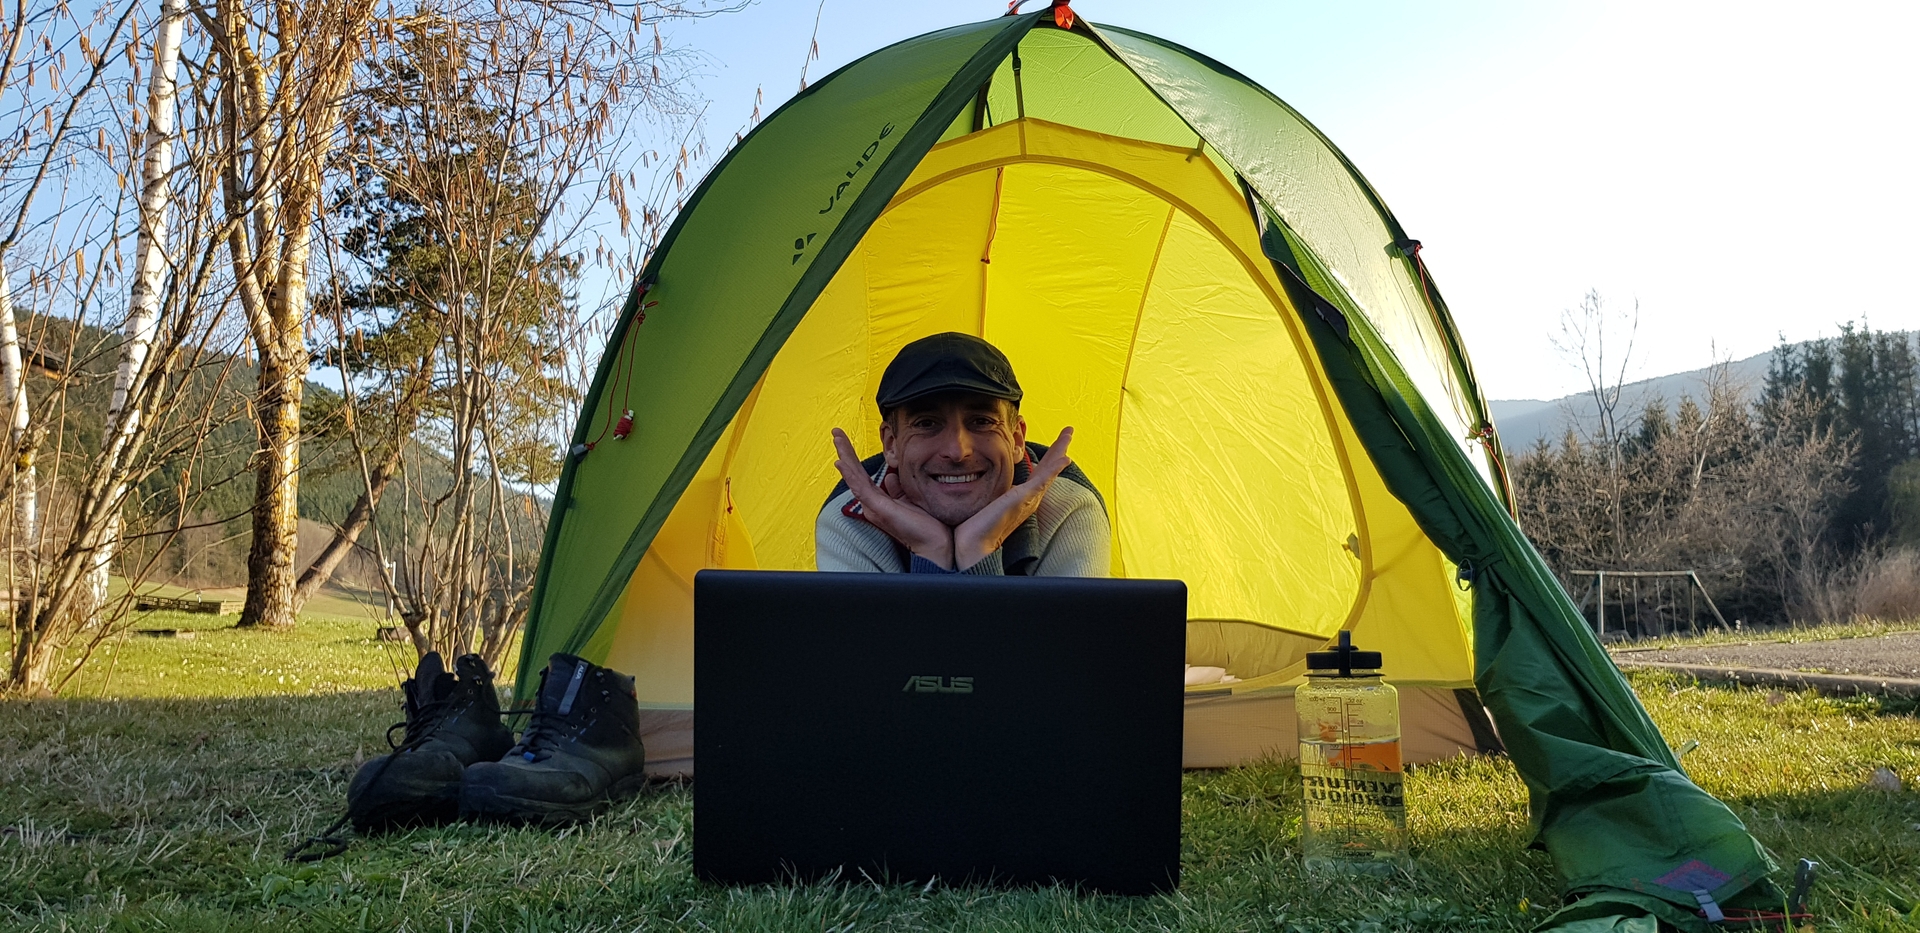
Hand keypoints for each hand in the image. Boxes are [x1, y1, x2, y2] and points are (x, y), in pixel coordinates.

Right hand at [831, 428, 953, 567]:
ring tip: (837, 439)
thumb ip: (899, 489)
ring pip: (854, 478)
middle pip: (854, 473)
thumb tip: (891, 477)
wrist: (936, 544)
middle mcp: (873, 504)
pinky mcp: (878, 509)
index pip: (863, 475)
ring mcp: (874, 506)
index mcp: (880, 501)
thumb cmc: (927, 526)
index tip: (845, 441)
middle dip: (845, 452)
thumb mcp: (911, 500)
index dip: (853, 458)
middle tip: (836, 432)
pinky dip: (851, 474)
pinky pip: (861, 489)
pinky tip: (843, 462)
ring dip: (845, 457)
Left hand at [953, 427, 1072, 570]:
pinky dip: (1055, 467)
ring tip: (1068, 433)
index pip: (1035, 474)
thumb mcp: (975, 501)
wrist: (971, 547)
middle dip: (1058, 451)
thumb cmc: (969, 530)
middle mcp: (1026, 499)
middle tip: (1067, 433)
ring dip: (1059, 452)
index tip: (1050, 446)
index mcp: (1016, 499)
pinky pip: (1044, 479)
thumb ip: (974, 490)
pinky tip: (1064, 457)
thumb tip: (959, 481)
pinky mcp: (1024, 499)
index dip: (1044, 460)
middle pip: (1047, 470)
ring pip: (1049, 470)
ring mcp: (1027, 499)